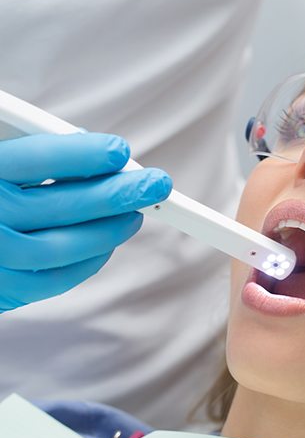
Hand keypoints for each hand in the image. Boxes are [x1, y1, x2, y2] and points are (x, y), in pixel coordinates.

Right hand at [0, 133, 171, 311]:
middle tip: (156, 184)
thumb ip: (30, 152)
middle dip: (115, 194)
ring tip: (137, 213)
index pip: (35, 160)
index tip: (121, 150)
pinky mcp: (2, 289)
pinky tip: (108, 243)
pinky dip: (88, 261)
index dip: (82, 154)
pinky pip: (54, 280)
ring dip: (108, 230)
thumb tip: (92, 147)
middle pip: (58, 206)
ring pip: (61, 247)